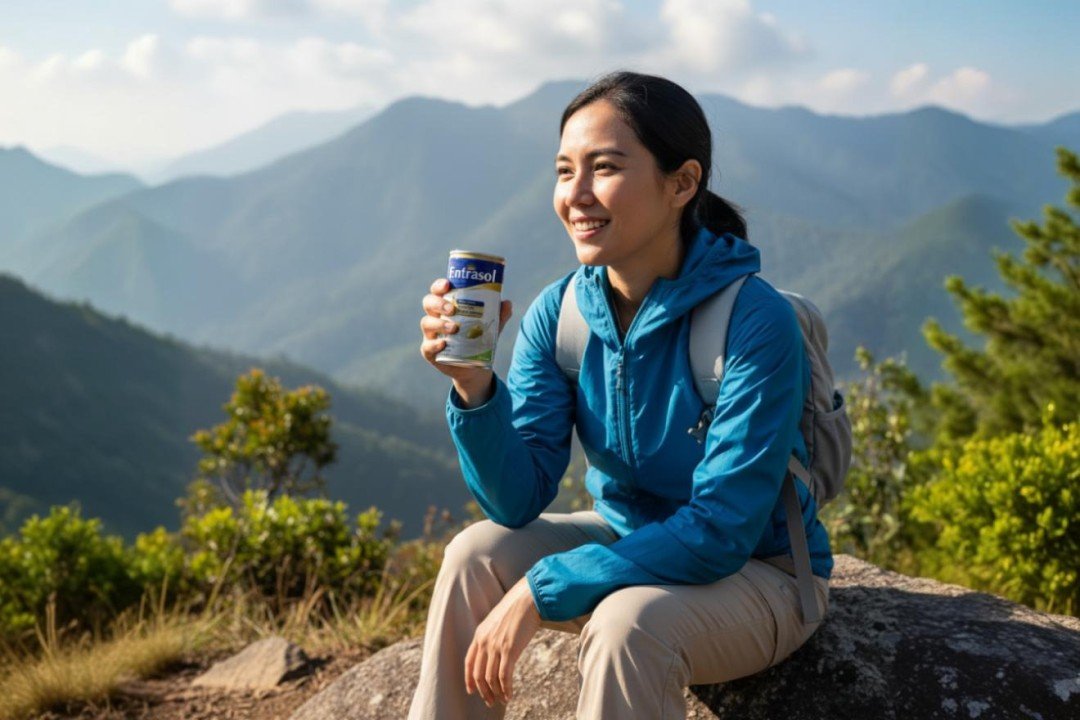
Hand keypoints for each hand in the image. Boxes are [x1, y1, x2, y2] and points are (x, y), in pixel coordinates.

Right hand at [419, 278, 512, 406]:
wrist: (475, 368)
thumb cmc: (480, 340)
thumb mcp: (492, 327)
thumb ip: (499, 315)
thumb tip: (507, 303)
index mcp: (447, 307)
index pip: (438, 291)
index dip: (439, 286)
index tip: (447, 284)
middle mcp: (435, 318)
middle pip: (428, 303)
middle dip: (439, 303)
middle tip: (452, 309)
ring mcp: (431, 335)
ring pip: (426, 323)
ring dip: (439, 324)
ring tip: (454, 328)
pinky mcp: (429, 352)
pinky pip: (427, 346)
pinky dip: (434, 344)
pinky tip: (444, 343)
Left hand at [465, 576, 541, 706]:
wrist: (528, 598)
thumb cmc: (517, 609)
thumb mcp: (497, 622)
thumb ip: (492, 635)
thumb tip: (495, 651)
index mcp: (479, 634)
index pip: (469, 663)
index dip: (469, 679)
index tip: (472, 691)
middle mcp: (484, 642)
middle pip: (479, 674)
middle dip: (484, 691)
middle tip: (490, 701)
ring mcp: (496, 646)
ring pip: (491, 678)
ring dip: (496, 693)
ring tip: (502, 700)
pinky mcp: (509, 650)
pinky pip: (504, 676)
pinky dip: (506, 689)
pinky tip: (509, 695)